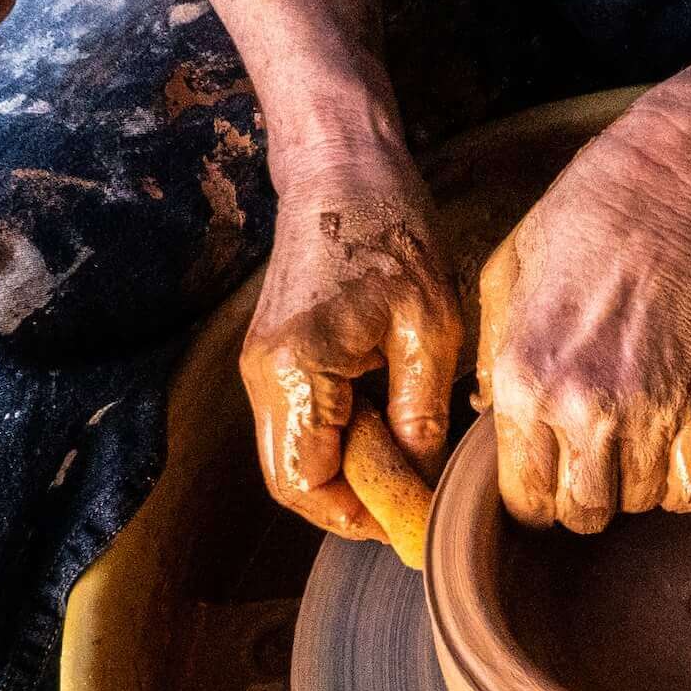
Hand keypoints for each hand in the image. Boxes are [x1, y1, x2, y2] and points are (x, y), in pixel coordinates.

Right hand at [241, 149, 462, 548]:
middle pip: (293, 482)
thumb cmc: (391, 232)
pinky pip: (302, 426)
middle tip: (413, 500)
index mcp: (296, 371)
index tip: (409, 521)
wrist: (343, 168)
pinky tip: (390, 421)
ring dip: (347, 473)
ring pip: (295, 457)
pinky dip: (341, 442)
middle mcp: (263, 377)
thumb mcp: (429, 330)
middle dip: (351, 503)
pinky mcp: (274, 357)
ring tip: (408, 458)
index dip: (357, 517)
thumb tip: (422, 485)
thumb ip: (420, 417)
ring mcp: (262, 367)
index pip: (307, 486)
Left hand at [475, 110, 690, 532]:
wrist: (650, 200)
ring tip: (624, 450)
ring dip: (630, 489)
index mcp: (522, 386)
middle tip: (583, 467)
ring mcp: (645, 411)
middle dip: (580, 503)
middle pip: (583, 516)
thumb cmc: (567, 234)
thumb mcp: (497, 291)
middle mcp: (581, 410)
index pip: (524, 502)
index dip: (531, 500)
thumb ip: (489, 367)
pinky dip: (682, 486)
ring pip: (637, 505)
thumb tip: (488, 420)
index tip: (540, 480)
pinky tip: (667, 459)